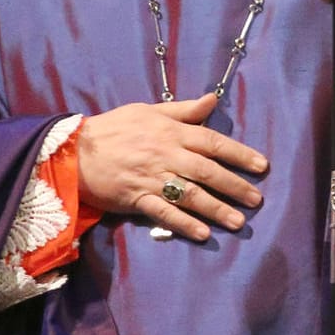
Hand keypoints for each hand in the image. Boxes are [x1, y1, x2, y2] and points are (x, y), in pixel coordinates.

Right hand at [76, 93, 268, 240]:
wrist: (73, 150)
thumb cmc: (114, 128)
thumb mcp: (148, 110)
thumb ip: (183, 109)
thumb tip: (213, 100)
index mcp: (171, 132)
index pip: (213, 142)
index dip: (239, 154)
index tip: (261, 166)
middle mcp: (166, 155)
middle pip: (208, 171)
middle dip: (235, 186)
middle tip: (256, 199)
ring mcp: (151, 178)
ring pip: (190, 194)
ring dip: (216, 209)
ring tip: (238, 222)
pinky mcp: (136, 198)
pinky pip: (164, 213)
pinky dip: (184, 223)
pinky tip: (202, 234)